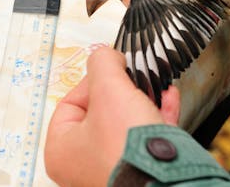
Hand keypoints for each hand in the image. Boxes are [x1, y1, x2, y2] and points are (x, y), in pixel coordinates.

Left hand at [44, 47, 180, 186]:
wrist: (164, 179)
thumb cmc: (127, 148)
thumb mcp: (109, 89)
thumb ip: (102, 63)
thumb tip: (106, 55)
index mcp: (61, 149)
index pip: (72, 101)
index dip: (94, 80)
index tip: (112, 70)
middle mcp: (83, 163)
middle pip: (102, 110)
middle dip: (124, 89)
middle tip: (133, 78)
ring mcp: (112, 166)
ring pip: (126, 122)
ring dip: (143, 98)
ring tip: (153, 84)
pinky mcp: (139, 168)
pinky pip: (145, 136)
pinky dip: (156, 115)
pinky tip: (167, 98)